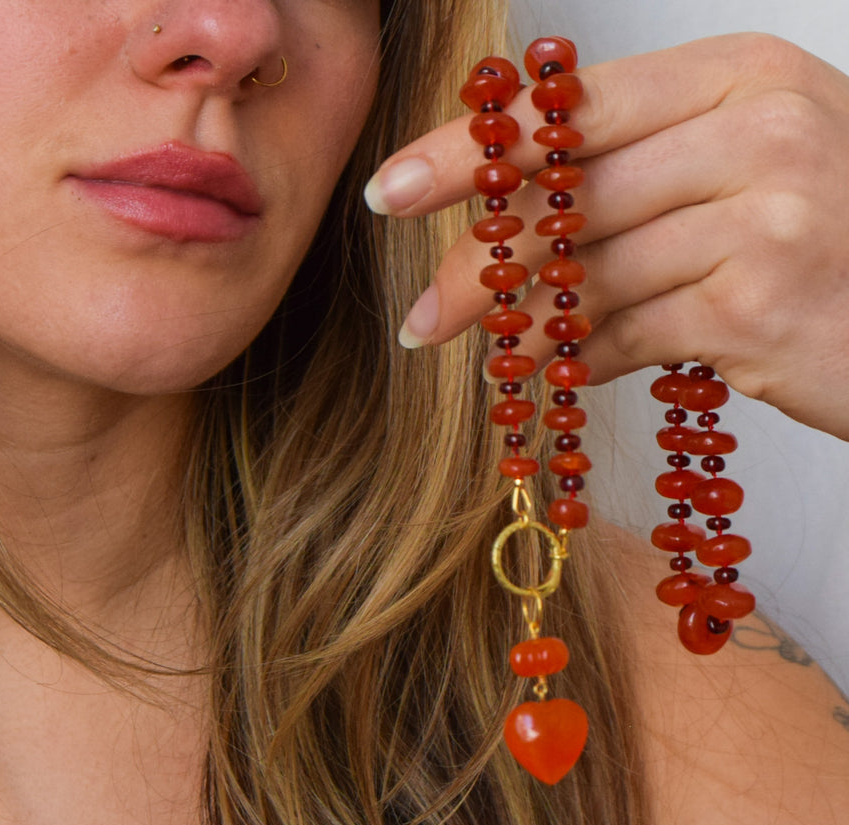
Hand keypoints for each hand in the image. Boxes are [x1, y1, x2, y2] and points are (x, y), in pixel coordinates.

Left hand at [366, 34, 848, 438]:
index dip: (470, 149)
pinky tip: (551, 373)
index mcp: (743, 76)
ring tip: (468, 349)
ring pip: (591, 271)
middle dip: (477, 260)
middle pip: (568, 194)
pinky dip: (579, 358)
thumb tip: (513, 225)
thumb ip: (641, 176)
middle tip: (418, 313)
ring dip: (516, 323)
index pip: (571, 107)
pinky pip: (628, 334)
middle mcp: (760, 128)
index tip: (394, 190)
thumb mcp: (748, 173)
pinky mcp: (760, 305)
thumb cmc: (838, 246)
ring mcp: (767, 214)